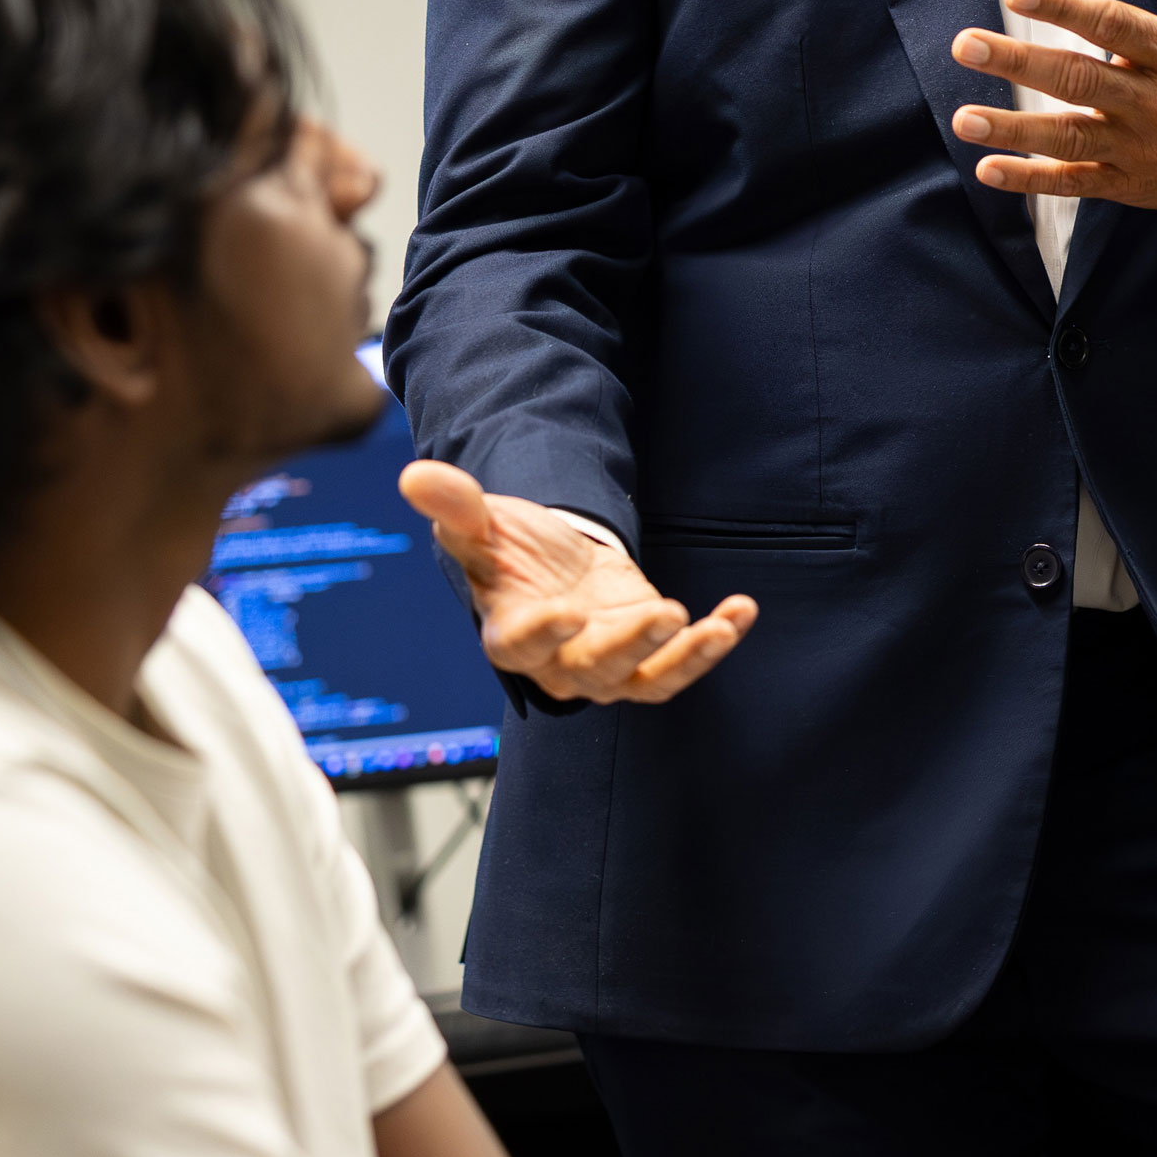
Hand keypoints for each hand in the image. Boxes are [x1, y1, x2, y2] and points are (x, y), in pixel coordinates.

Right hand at [397, 460, 755, 703]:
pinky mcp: (648, 656)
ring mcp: (609, 665)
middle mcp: (561, 662)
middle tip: (666, 613)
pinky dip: (715, 643)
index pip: (522, 645)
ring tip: (719, 626)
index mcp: (512, 633)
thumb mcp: (482, 523)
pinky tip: (741, 610)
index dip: (543, 632)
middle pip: (594, 671)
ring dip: (686, 659)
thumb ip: (455, 506)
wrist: (549, 568)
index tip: (566, 611)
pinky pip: (682, 666)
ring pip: (646, 680)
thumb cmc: (510, 551)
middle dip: (631, 647)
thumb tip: (415, 476)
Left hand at [949, 0, 1156, 213]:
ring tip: (964, 118)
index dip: (1064, 7)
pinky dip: (1030, 179)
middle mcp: (1152, 101)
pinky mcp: (1123, 181)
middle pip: (1078, 79)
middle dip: (1019, 61)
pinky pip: (1072, 181)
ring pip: (1068, 136)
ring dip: (1013, 129)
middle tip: (967, 44)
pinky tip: (990, 169)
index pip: (1112, 24)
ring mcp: (1135, 146)